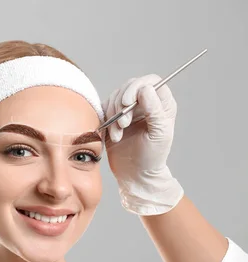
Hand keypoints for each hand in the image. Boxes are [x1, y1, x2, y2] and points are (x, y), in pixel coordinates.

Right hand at [102, 74, 183, 215]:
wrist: (135, 174)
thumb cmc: (151, 157)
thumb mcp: (158, 134)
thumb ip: (155, 110)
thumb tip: (146, 89)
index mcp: (162, 104)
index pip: (150, 81)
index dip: (136, 87)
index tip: (127, 102)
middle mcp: (146, 104)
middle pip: (130, 86)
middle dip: (121, 105)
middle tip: (123, 124)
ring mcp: (129, 110)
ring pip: (115, 97)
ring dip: (113, 116)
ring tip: (118, 134)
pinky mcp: (115, 118)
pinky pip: (106, 109)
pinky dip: (107, 121)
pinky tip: (113, 136)